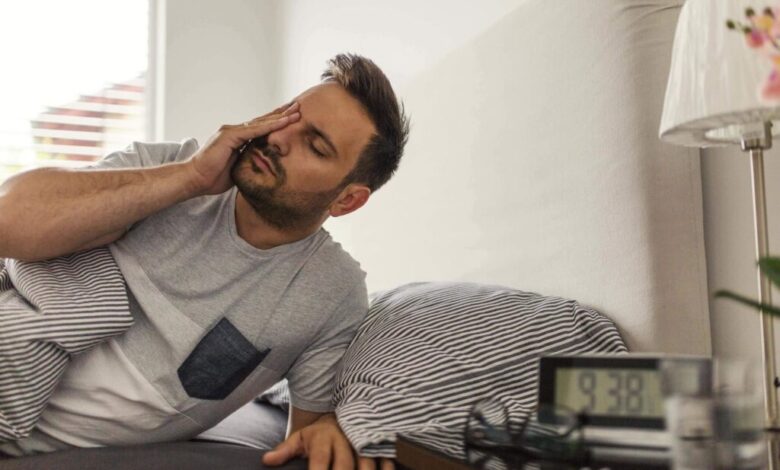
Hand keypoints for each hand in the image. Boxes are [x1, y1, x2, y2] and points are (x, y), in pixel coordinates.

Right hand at [187, 102, 299, 195]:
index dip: (276, 122)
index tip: (292, 118)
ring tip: (296, 111)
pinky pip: (254, 130)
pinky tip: (283, 122)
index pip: (261, 128)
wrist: (195, 179)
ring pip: (261, 123)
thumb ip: (248, 162)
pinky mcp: (229, 136)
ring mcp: (231, 131)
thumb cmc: (213, 177)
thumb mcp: (237, 168)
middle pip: (263, 120)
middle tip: (299, 107)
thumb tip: (261, 166)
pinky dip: (270, 126)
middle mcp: (235, 131)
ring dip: (280, 117)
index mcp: (237, 138)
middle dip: (282, 114)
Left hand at [262, 414, 394, 469]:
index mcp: (323, 438)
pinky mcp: (378, 444)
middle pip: (344, 464)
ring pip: (367, 462)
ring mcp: (363, 442)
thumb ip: (285, 450)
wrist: (340, 415)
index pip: (319, 459)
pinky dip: (386, 469)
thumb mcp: (300, 438)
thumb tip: (267, 460)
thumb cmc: (317, 434)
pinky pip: (387, 458)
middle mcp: (344, 440)